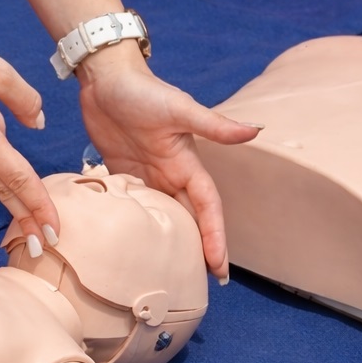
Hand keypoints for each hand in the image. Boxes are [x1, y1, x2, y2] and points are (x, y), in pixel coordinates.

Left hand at [76, 45, 261, 280]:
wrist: (106, 77)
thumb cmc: (144, 91)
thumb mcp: (181, 109)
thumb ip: (214, 125)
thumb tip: (255, 131)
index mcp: (187, 164)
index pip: (207, 208)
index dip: (214, 237)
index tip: (219, 269)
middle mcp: (170, 174)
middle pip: (189, 220)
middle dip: (198, 250)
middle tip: (201, 284)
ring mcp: (146, 176)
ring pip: (162, 218)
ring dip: (170, 243)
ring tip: (170, 274)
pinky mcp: (121, 175)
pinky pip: (132, 208)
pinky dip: (137, 227)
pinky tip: (133, 249)